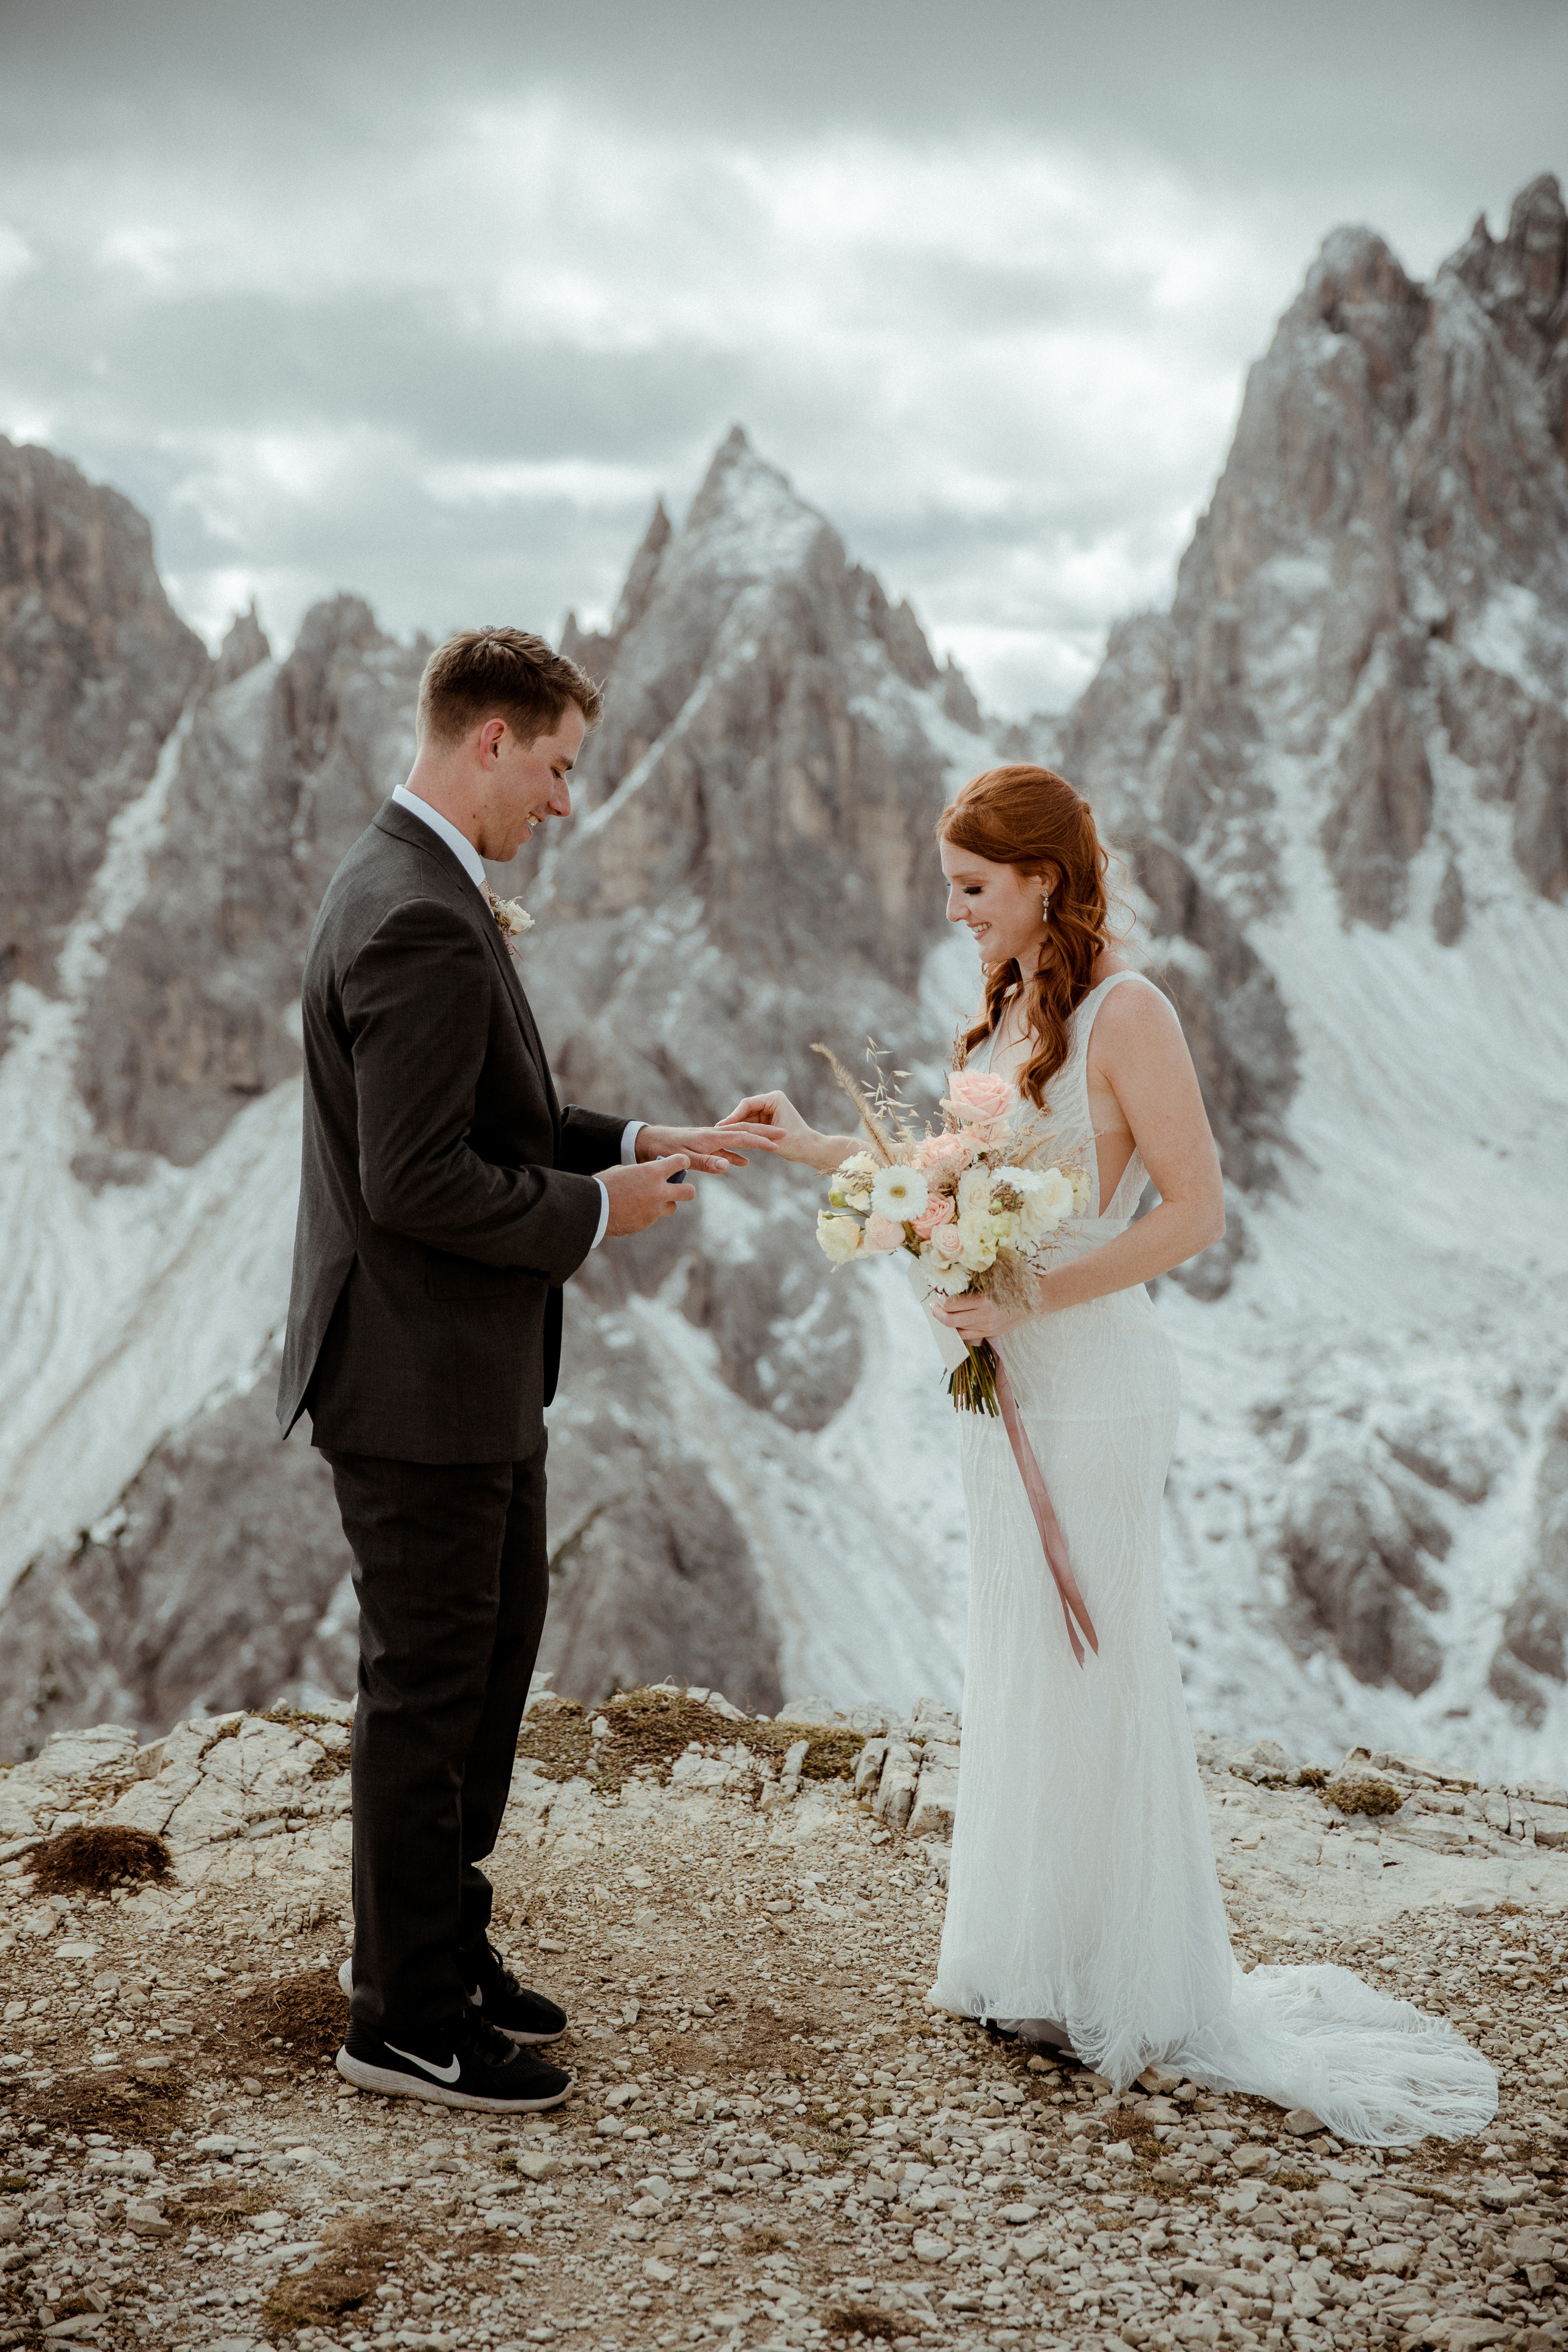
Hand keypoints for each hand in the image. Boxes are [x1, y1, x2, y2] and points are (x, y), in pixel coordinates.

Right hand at [599, 1154, 694, 1235]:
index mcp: (653, 1172)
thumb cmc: (605, 1184)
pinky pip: (654, 1217)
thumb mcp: (625, 1170)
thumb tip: (651, 1176)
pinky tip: (633, 1210)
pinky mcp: (647, 1223)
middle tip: (679, 1189)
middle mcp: (659, 1191)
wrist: (593, 1207)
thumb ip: (643, 1173)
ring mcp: (655, 1210)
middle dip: (686, 1189)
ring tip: (651, 1201)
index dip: (682, 1161)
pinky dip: (647, 1213)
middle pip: (689, 1192)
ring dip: (666, 1203)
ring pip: (672, 1207)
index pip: (681, 1162)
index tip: (680, 1163)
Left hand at [635, 1120, 785, 1174]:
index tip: (778, 1142)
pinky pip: (725, 1150)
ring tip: (772, 1145)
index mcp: (711, 1137)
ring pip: (737, 1140)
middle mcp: (713, 1135)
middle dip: (765, 1133)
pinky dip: (736, 1155)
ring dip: (754, 1142)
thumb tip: (728, 1166)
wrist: (649, 1141)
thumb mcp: (685, 1158)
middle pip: (744, 1132)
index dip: (761, 1140)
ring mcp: (710, 1141)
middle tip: (785, 1133)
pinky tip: (744, 1162)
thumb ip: (706, 1162)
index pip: (742, 1137)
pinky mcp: (704, 1147)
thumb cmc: (664, 1149)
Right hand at [720, 1090, 849, 1172]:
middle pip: (744, 1110)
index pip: (747, 1104)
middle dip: (733, 1122)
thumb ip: (752, 1133)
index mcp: (774, 1098)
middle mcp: (771, 1100)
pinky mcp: (767, 1119)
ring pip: (746, 1117)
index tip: (721, 1127)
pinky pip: (751, 1124)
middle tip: (716, 1132)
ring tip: (720, 1136)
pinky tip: (730, 1139)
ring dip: (736, 1127)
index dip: (733, 1116)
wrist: (810, 1150)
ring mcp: (768, 1109)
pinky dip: (743, 1131)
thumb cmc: (796, 1143)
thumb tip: (731, 1133)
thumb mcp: (771, 1138)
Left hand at [930, 1291, 1037, 1340]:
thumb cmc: (1014, 1284)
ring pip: (958, 1332)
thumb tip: (952, 1283)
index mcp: (984, 1300)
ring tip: (943, 1315)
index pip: (952, 1305)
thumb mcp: (995, 1279)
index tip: (937, 1296)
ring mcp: (987, 1328)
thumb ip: (975, 1283)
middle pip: (951, 1321)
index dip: (941, 1301)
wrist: (1036, 1300)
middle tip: (934, 1307)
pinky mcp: (991, 1334)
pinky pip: (968, 1336)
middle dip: (938, 1315)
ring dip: (947, 1324)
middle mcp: (984, 1316)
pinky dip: (959, 1331)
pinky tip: (956, 1323)